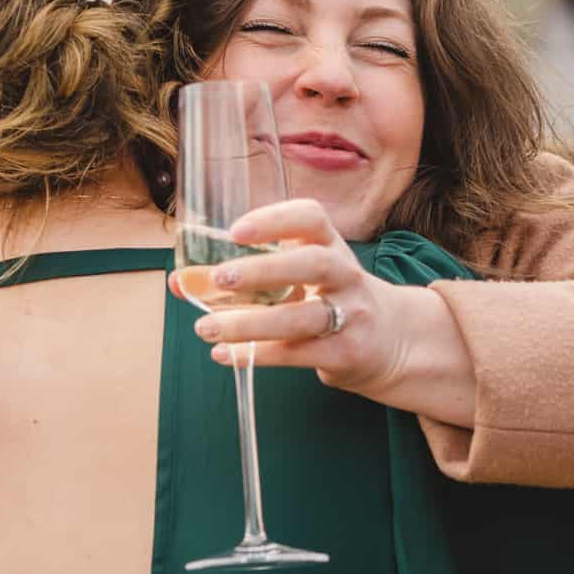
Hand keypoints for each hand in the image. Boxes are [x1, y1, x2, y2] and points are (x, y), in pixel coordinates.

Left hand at [170, 199, 465, 416]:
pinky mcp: (347, 352)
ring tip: (206, 328)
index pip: (311, 218)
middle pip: (312, 264)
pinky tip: (225, 355)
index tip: (236, 231)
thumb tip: (181, 281)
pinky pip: (299, 353)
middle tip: (219, 278)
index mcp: (332, 246)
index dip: (274, 220)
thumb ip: (244, 277)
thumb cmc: (331, 300)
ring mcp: (351, 314)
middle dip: (263, 270)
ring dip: (250, 323)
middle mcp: (346, 275)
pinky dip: (258, 355)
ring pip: (302, 317)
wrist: (392, 341)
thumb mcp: (301, 279)